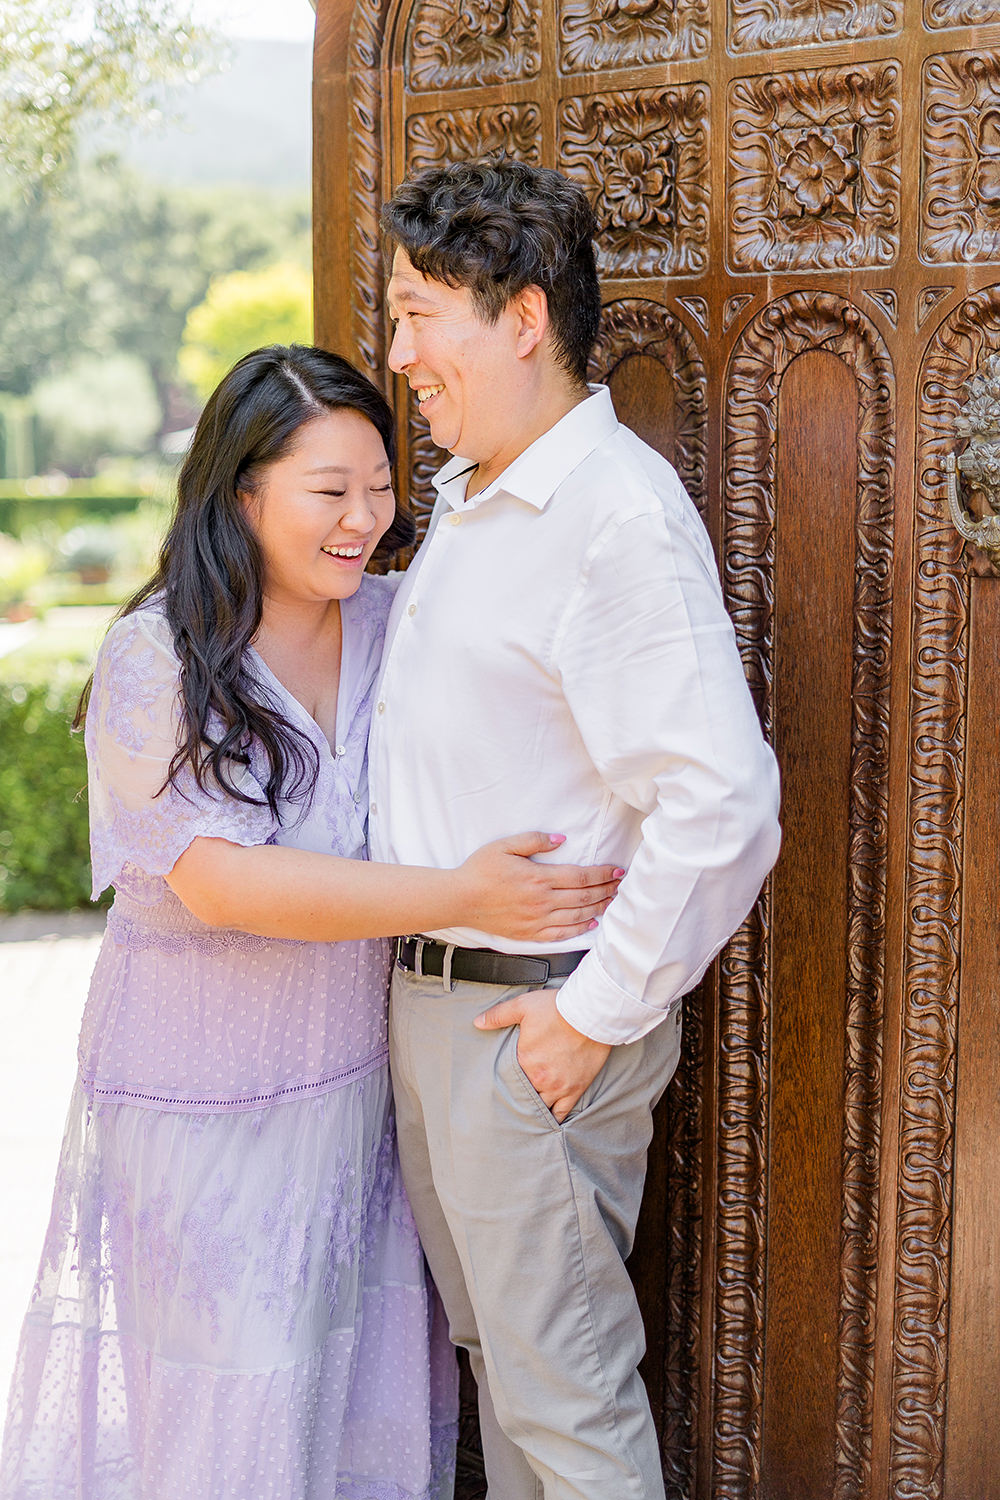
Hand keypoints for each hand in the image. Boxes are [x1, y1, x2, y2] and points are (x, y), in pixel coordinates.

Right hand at [457, 833, 622, 943]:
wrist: (460, 899)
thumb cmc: (480, 869)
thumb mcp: (505, 846)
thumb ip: (534, 840)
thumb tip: (561, 839)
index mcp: (538, 878)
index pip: (580, 877)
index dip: (602, 874)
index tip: (617, 870)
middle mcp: (541, 901)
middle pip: (583, 897)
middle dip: (606, 890)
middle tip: (622, 885)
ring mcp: (536, 920)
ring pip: (576, 916)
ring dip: (598, 908)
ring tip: (613, 902)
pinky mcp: (529, 934)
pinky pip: (561, 934)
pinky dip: (579, 928)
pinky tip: (590, 922)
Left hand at [474, 987, 611, 1121]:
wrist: (590, 1014)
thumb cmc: (557, 1008)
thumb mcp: (523, 1006)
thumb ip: (499, 1015)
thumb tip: (477, 1022)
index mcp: (524, 1060)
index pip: (508, 1078)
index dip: (505, 1081)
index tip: (503, 1083)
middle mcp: (539, 1078)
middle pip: (523, 1095)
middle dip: (518, 1097)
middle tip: (513, 1102)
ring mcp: (558, 1086)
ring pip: (541, 1106)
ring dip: (534, 1108)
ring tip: (528, 1112)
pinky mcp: (575, 1089)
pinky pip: (562, 1112)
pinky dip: (554, 1118)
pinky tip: (548, 1122)